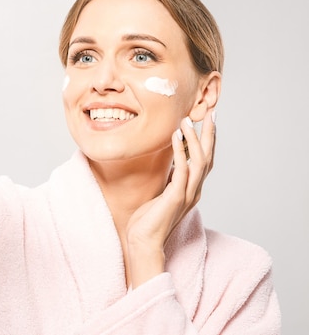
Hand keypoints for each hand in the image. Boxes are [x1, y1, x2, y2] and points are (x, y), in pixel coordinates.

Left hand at [125, 109, 215, 286]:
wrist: (143, 243)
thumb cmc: (148, 220)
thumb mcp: (161, 193)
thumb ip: (170, 178)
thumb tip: (171, 159)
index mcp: (191, 189)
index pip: (204, 160)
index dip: (208, 141)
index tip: (208, 121)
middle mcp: (194, 191)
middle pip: (208, 158)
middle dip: (210, 135)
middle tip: (211, 113)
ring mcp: (186, 195)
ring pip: (199, 162)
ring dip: (194, 139)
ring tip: (188, 121)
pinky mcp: (175, 198)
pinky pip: (181, 171)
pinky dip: (180, 152)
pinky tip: (176, 137)